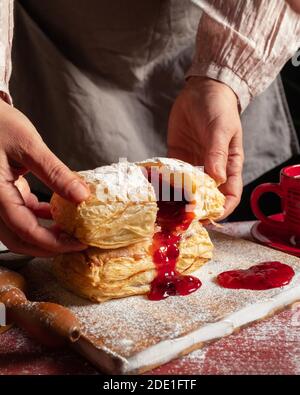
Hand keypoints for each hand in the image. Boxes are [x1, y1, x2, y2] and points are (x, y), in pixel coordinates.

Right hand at [0, 99, 89, 255]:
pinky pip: (20, 215)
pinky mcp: (2, 194)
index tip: (78, 243)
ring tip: (71, 232)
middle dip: (49, 247)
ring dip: (44, 235)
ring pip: (18, 230)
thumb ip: (54, 172)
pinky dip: (39, 219)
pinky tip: (57, 214)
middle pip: (18, 239)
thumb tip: (82, 196)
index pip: (24, 229)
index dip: (53, 242)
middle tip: (76, 244)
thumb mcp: (28, 144)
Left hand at [168, 76, 243, 218]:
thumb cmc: (219, 108)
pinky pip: (170, 175)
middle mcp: (211, 170)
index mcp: (229, 166)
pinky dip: (163, 183)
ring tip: (164, 208)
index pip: (229, 195)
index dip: (222, 208)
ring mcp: (193, 165)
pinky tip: (154, 188)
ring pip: (186, 189)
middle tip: (181, 218)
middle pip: (205, 197)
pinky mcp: (177, 158)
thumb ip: (217, 153)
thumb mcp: (221, 129)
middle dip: (195, 209)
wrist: (202, 90)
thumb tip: (216, 180)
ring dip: (176, 199)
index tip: (210, 217)